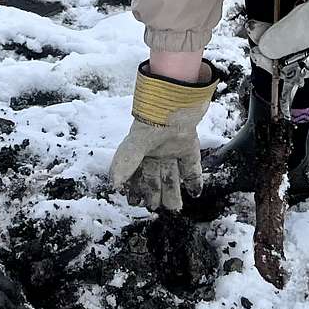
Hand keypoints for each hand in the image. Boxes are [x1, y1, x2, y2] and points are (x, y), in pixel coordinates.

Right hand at [108, 61, 218, 210]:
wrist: (176, 100)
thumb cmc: (152, 117)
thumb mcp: (135, 143)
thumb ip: (125, 164)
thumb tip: (114, 185)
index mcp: (140, 150)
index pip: (135, 174)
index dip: (134, 188)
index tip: (134, 201)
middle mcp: (155, 151)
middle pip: (154, 178)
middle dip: (153, 194)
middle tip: (154, 208)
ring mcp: (172, 149)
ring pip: (172, 176)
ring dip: (173, 193)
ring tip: (175, 208)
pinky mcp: (189, 147)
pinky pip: (192, 168)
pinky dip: (194, 182)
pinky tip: (195, 193)